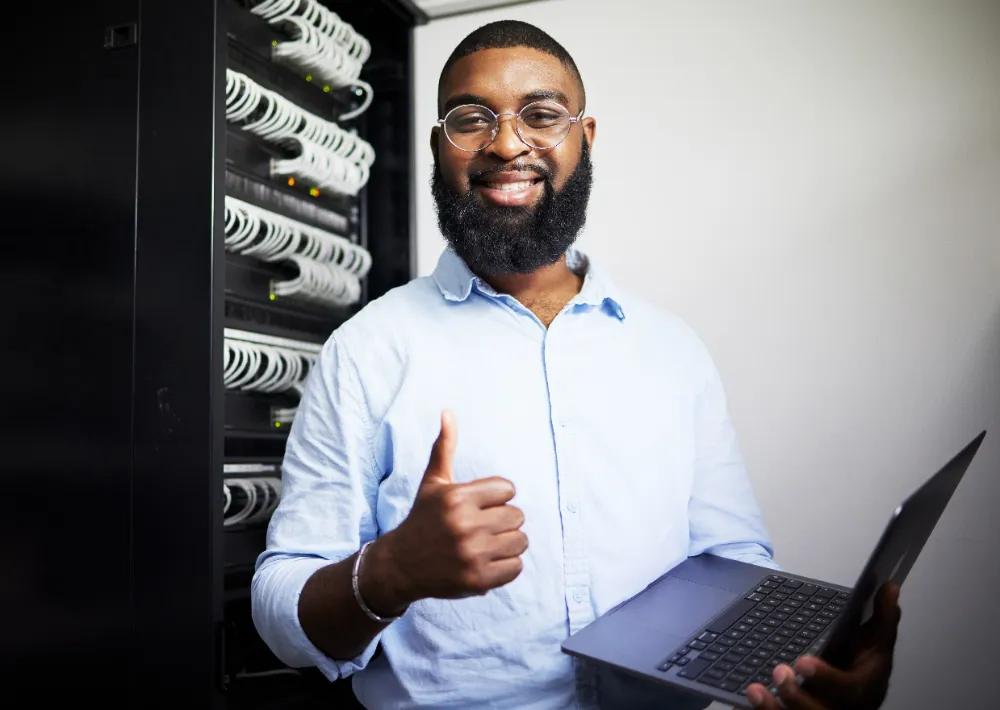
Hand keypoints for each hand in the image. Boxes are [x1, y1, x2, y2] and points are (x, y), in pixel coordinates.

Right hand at [380, 410, 527, 605]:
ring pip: (521, 541)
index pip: (508, 489)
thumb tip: (448, 411)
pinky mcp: (478, 580)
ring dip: (508, 544)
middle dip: (503, 521)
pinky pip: (516, 567)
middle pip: (518, 516)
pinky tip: (486, 562)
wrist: (400, 565)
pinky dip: (506, 566)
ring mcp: (473, 554)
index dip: (497, 498)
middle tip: (482, 527)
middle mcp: (465, 524)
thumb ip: (445, 447)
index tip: (479, 506)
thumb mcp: (433, 483)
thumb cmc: (422, 519)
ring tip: (486, 545)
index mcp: (458, 497)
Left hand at [746, 582, 900, 709]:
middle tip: (779, 671)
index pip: (849, 690)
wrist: (855, 694)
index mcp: (864, 691)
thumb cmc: (863, 667)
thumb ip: (882, 618)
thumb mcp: (876, 642)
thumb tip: (889, 587)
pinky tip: (747, 699)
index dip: (827, 679)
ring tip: (755, 690)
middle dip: (797, 696)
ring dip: (774, 708)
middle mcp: (843, 709)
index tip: (803, 662)